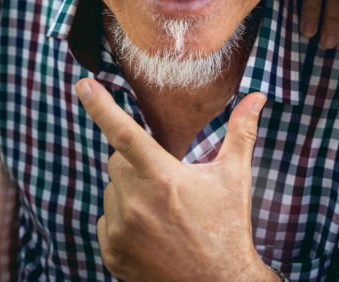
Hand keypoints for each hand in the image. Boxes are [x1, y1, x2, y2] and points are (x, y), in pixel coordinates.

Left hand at [75, 79, 276, 281]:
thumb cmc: (228, 228)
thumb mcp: (234, 177)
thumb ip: (240, 132)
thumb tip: (256, 98)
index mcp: (163, 178)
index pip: (123, 133)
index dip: (100, 106)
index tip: (82, 85)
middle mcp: (136, 203)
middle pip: (117, 162)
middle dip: (136, 162)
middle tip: (165, 179)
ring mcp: (121, 230)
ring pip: (111, 192)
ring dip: (129, 192)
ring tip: (163, 211)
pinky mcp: (112, 253)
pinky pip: (107, 221)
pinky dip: (122, 219)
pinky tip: (151, 231)